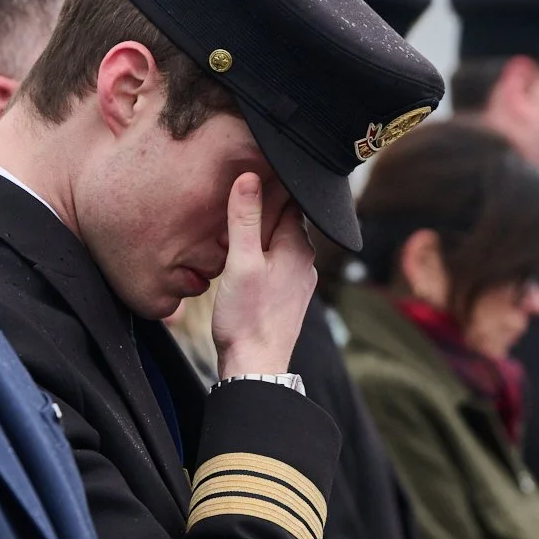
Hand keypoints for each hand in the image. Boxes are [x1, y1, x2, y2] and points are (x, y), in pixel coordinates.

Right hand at [211, 173, 315, 378]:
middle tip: (235, 198)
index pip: (287, 200)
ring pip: (277, 243)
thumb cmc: (246, 316)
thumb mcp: (240, 262)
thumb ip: (244, 218)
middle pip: (283, 221)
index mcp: (298, 246)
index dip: (267, 186)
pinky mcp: (288, 295)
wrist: (254, 365)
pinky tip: (242, 260)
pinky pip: (275, 263)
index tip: (250, 173)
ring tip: (233, 228)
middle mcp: (305, 260)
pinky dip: (260, 256)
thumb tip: (248, 177)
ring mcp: (299, 279)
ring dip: (259, 235)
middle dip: (262, 210)